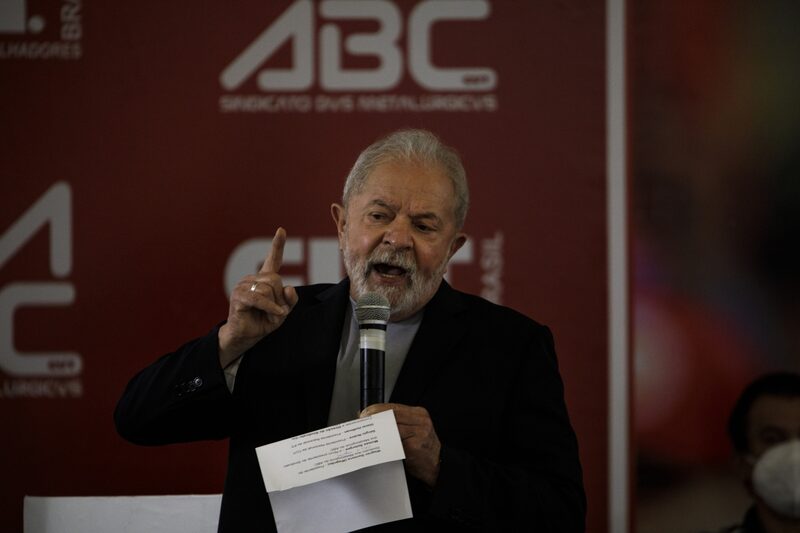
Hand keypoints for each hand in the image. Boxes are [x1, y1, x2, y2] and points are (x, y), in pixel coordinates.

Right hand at [218, 227, 297, 366]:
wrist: (246, 336)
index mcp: (264, 280)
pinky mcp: (238, 296)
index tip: (281, 230)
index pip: (273, 260)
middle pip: (276, 279)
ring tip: (268, 315)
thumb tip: (289, 288)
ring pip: (269, 289)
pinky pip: (260, 298)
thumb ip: (290, 300)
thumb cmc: (263, 321)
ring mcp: (243, 285)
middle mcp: (252, 279)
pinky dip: (271, 307)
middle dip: (280, 298)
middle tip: (275, 311)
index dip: (277, 245)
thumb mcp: (283, 311)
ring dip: (274, 306)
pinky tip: (276, 314)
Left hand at [361, 403, 440, 487]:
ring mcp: (420, 432)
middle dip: (373, 418)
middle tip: (361, 424)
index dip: (375, 410)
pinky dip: (383, 443)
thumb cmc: (421, 451)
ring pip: (392, 426)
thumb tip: (370, 419)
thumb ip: (395, 424)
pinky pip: (395, 442)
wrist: (437, 467)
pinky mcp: (415, 446)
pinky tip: (376, 445)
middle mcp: (421, 420)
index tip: (363, 414)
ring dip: (376, 430)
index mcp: (419, 414)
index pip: (393, 406)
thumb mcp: (412, 432)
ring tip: (366, 434)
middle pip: (391, 414)